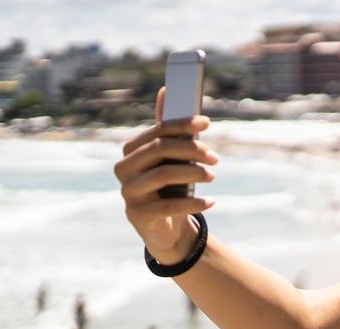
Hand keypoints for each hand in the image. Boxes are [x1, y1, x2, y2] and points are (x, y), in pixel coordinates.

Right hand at [114, 87, 219, 263]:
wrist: (166, 228)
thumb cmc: (170, 186)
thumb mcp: (172, 158)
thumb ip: (168, 129)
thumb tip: (165, 89)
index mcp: (132, 150)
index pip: (158, 131)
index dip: (182, 125)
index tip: (207, 123)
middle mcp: (124, 169)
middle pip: (159, 150)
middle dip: (191, 149)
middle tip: (215, 157)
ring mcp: (128, 192)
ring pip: (163, 175)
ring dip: (193, 173)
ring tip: (212, 176)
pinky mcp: (136, 215)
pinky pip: (168, 205)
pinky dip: (193, 203)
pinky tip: (211, 202)